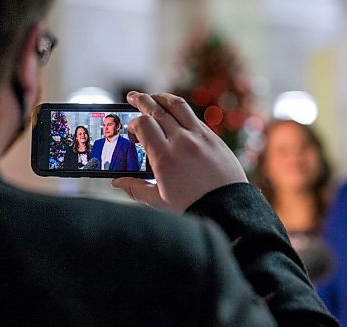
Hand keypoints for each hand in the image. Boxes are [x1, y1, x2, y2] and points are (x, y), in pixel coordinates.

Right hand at [112, 91, 247, 212]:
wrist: (228, 209)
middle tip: (133, 97)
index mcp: (164, 157)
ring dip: (162, 98)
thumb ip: (136, 189)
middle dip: (142, 100)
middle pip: (157, 109)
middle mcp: (182, 141)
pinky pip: (194, 117)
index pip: (143, 124)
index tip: (132, 133)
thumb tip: (118, 182)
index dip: (133, 123)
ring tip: (154, 97)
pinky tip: (176, 115)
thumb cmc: (194, 207)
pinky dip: (181, 111)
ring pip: (178, 106)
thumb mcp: (160, 201)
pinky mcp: (214, 138)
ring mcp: (200, 136)